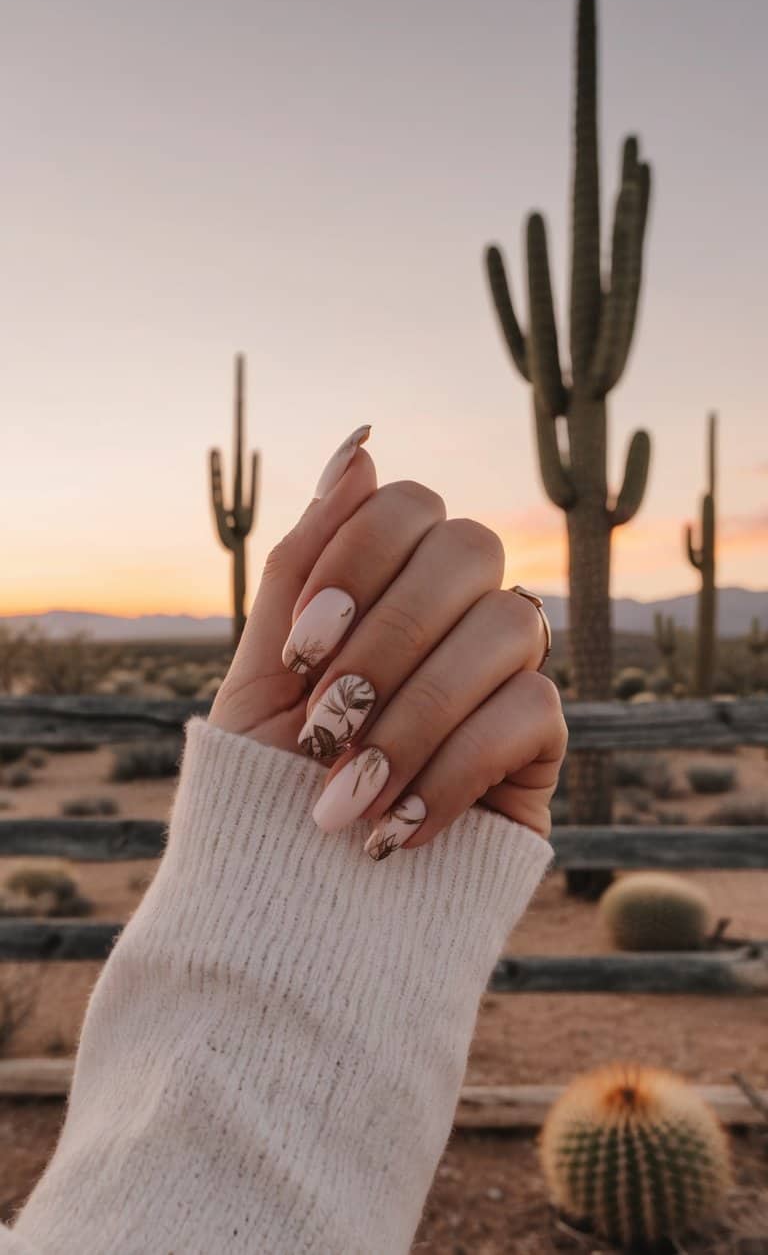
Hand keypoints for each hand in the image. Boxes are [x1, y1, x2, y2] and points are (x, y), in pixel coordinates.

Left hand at [210, 427, 566, 858]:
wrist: (300, 898)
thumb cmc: (276, 779)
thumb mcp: (266, 672)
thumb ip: (304, 563)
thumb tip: (361, 444)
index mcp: (392, 581)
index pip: (409, 504)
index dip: (355, 560)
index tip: (300, 650)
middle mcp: (460, 610)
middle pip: (472, 547)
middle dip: (386, 638)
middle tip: (322, 725)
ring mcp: (508, 670)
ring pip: (508, 627)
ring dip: (411, 716)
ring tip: (344, 796)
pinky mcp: (542, 742)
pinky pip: (530, 712)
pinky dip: (449, 771)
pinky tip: (395, 829)